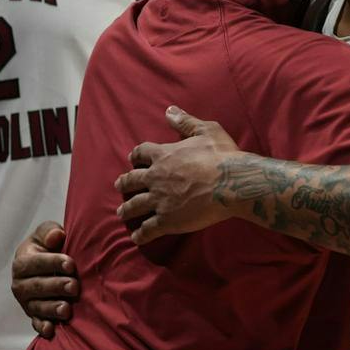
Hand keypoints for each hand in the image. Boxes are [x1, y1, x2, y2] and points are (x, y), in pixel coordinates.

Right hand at [13, 222, 77, 337]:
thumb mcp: (47, 233)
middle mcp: (20, 284)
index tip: (71, 264)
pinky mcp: (33, 315)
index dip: (52, 263)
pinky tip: (51, 330)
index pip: (34, 263)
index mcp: (22, 262)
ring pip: (37, 306)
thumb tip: (55, 237)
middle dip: (55, 287)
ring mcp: (26, 301)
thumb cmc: (49, 246)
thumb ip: (49, 231)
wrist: (48, 264)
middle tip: (74, 286)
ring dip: (51, 309)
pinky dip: (42, 327)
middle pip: (36, 287)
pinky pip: (35, 322)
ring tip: (67, 309)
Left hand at [113, 107, 244, 245]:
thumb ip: (186, 122)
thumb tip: (169, 110)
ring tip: (121, 213)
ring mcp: (159, 200)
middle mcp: (156, 177)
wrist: (230, 183)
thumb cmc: (222, 155)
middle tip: (119, 185)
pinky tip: (136, 238)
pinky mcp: (167, 220)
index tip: (132, 159)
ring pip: (135, 205)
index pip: (142, 152)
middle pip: (133, 180)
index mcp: (164, 155)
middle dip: (124, 183)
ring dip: (127, 209)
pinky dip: (141, 235)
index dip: (136, 155)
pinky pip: (148, 229)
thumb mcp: (206, 130)